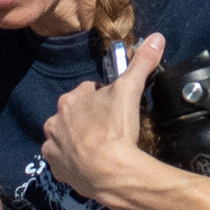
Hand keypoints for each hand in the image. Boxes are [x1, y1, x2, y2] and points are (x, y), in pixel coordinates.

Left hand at [43, 34, 165, 206]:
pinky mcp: (55, 167)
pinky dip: (72, 160)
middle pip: (74, 114)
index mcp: (70, 99)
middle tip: (110, 128)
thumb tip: (156, 37)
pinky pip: (61, 159)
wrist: (108, 172)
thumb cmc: (117, 128)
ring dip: (78, 138)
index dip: (104, 98)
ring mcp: (53, 145)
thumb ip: (141, 63)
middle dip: (89, 118)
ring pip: (65, 136)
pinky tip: (88, 163)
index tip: (117, 108)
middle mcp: (55, 120)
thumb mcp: (131, 90)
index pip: (88, 92)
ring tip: (99, 147)